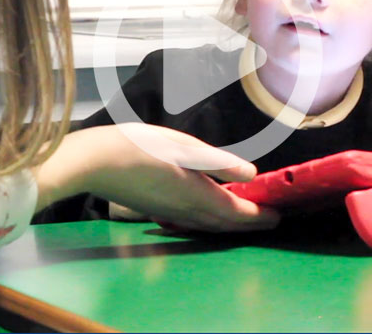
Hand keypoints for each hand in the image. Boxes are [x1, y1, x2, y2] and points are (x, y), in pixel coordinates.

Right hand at [34, 123, 279, 231]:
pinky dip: (209, 221)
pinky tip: (205, 214)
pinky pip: (191, 222)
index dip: (258, 216)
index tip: (278, 216)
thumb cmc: (139, 145)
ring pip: (207, 225)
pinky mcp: (154, 209)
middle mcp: (185, 210)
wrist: (94, 162)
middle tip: (269, 220)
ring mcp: (167, 213)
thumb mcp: (183, 146)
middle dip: (248, 223)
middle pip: (224, 223)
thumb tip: (251, 174)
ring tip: (244, 217)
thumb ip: (220, 162)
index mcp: (196, 194)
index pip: (236, 212)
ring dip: (229, 224)